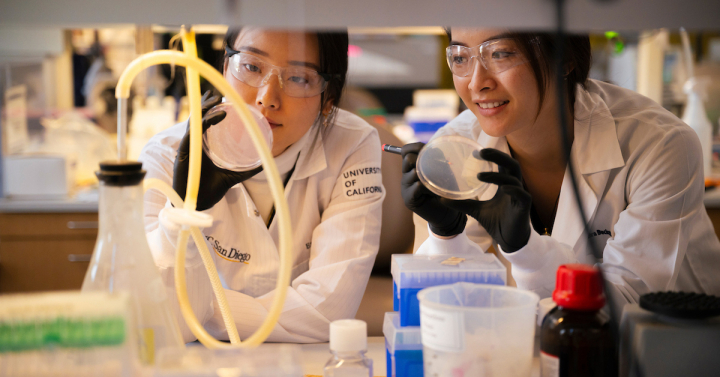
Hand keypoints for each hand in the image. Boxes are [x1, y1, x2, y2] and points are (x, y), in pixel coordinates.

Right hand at [173, 90, 262, 210]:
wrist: (199, 204)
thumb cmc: (210, 189)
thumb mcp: (233, 176)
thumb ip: (248, 169)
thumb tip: (266, 161)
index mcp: (201, 147)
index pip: (203, 123)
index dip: (208, 110)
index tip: (219, 99)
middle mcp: (193, 144)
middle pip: (197, 118)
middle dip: (205, 104)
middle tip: (216, 94)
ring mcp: (188, 147)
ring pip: (194, 121)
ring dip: (205, 108)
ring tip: (216, 99)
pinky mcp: (185, 152)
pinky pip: (194, 132)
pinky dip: (206, 122)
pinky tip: (219, 115)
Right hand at [400, 142, 465, 236]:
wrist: (448, 213)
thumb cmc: (446, 190)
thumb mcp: (443, 171)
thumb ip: (437, 159)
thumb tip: (434, 146)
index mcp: (412, 167)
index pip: (405, 151)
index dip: (415, 146)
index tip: (427, 148)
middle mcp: (406, 176)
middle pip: (407, 158)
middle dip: (421, 159)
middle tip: (434, 166)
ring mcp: (406, 188)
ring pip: (412, 172)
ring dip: (427, 175)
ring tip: (436, 183)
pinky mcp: (409, 200)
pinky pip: (416, 187)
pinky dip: (426, 187)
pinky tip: (433, 192)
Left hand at [440, 148, 531, 252]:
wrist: (508, 240)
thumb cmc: (496, 222)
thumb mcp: (476, 210)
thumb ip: (462, 203)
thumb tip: (442, 199)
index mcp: (504, 185)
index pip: (502, 164)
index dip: (492, 155)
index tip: (476, 152)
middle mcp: (514, 187)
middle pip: (511, 164)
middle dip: (498, 156)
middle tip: (482, 152)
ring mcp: (520, 196)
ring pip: (514, 179)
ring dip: (497, 176)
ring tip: (480, 176)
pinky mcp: (524, 207)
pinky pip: (522, 195)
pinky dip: (513, 189)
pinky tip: (502, 189)